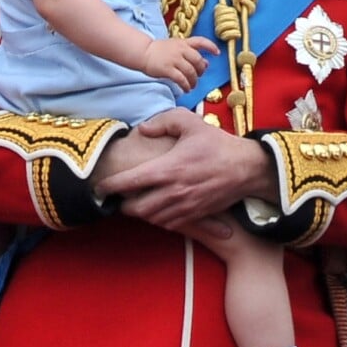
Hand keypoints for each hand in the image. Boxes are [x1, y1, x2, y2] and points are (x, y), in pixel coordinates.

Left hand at [95, 108, 277, 231]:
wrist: (247, 168)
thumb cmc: (217, 143)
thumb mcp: (190, 122)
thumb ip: (162, 121)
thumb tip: (142, 129)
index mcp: (168, 169)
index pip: (130, 182)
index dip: (110, 187)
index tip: (99, 187)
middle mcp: (173, 192)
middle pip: (136, 209)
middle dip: (122, 204)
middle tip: (118, 196)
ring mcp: (184, 207)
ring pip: (151, 219)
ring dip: (140, 212)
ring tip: (135, 201)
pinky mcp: (195, 215)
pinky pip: (169, 224)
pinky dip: (158, 218)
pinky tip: (157, 208)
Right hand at [143, 36, 219, 90]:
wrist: (143, 52)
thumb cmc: (159, 51)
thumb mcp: (176, 47)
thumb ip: (190, 53)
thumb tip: (206, 63)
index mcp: (183, 42)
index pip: (201, 41)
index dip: (211, 47)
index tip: (217, 53)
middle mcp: (180, 50)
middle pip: (198, 60)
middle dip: (201, 71)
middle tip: (198, 77)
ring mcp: (174, 59)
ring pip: (191, 72)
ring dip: (194, 81)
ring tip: (191, 86)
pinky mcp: (167, 69)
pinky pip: (181, 79)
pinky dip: (186, 86)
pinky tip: (186, 89)